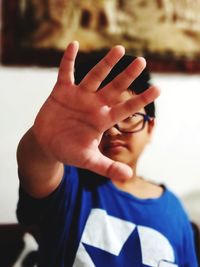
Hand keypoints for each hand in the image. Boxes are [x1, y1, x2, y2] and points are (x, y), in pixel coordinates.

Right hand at [33, 41, 159, 179]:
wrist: (48, 144)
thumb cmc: (70, 151)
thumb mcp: (88, 160)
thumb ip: (106, 166)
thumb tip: (128, 176)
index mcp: (102, 120)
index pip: (125, 109)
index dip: (141, 100)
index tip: (158, 90)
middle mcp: (94, 105)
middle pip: (114, 88)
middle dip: (127, 76)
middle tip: (142, 62)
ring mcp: (79, 96)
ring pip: (95, 76)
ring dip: (106, 63)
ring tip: (120, 49)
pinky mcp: (61, 91)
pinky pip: (66, 72)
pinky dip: (68, 60)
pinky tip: (73, 45)